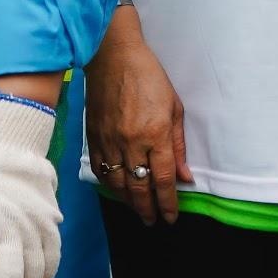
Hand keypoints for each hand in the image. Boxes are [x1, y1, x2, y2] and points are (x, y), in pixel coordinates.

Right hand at [86, 16, 189, 225]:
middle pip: (139, 188)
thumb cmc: (149, 77)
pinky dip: (110, 183)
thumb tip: (184, 176)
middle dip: (147, 209)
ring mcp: (110, 140)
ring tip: (137, 210)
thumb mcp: (174, 108)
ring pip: (118, 183)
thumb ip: (178, 145)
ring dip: (128, 201)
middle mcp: (132, 142)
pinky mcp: (94, 136)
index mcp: (156, 134)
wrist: (112, 56)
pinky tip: (117, 189)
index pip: (163, 180)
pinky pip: (101, 169)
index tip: (170, 217)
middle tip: (152, 221)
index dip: (167, 203)